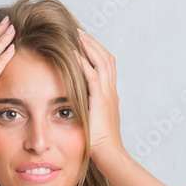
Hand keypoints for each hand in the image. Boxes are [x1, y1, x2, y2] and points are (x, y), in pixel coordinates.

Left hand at [74, 28, 124, 161]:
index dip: (96, 52)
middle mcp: (111, 91)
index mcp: (110, 95)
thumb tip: (75, 107)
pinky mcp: (100, 100)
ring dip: (89, 46)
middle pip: (106, 58)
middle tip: (79, 31)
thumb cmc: (99, 144)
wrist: (108, 154)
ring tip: (77, 34)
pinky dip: (84, 62)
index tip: (84, 43)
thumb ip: (87, 110)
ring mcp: (107, 94)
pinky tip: (74, 52)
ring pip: (101, 62)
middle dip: (93, 43)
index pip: (106, 66)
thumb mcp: (93, 122)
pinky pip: (92, 76)